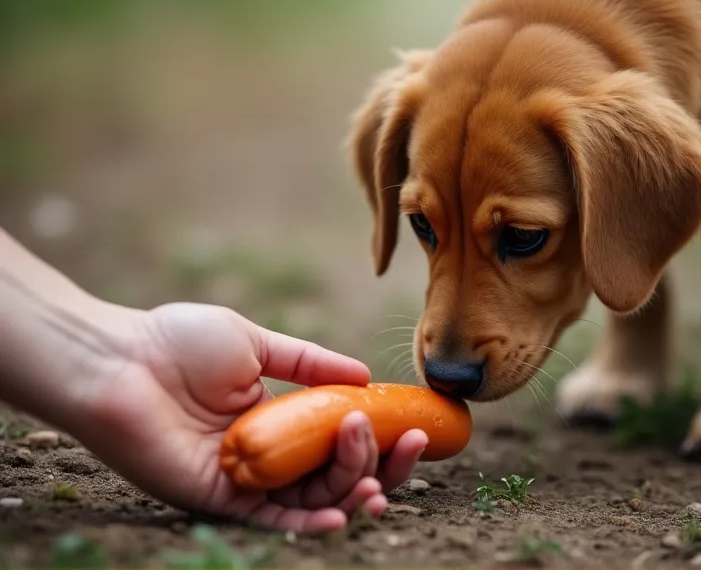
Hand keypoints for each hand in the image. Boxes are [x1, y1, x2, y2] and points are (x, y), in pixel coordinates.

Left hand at [80, 302, 428, 532]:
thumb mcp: (257, 343)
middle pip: (337, 473)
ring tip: (375, 465)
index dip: (381, 435)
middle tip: (409, 442)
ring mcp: (246, 479)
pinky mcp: (220, 499)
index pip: (340, 437)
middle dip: (380, 464)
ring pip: (315, 499)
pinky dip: (312, 523)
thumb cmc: (179, 343)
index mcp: (277, 418)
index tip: (416, 424)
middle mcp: (268, 454)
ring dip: (354, 487)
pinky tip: (344, 510)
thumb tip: (366, 376)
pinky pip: (274, 520)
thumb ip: (310, 363)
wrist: (118, 359)